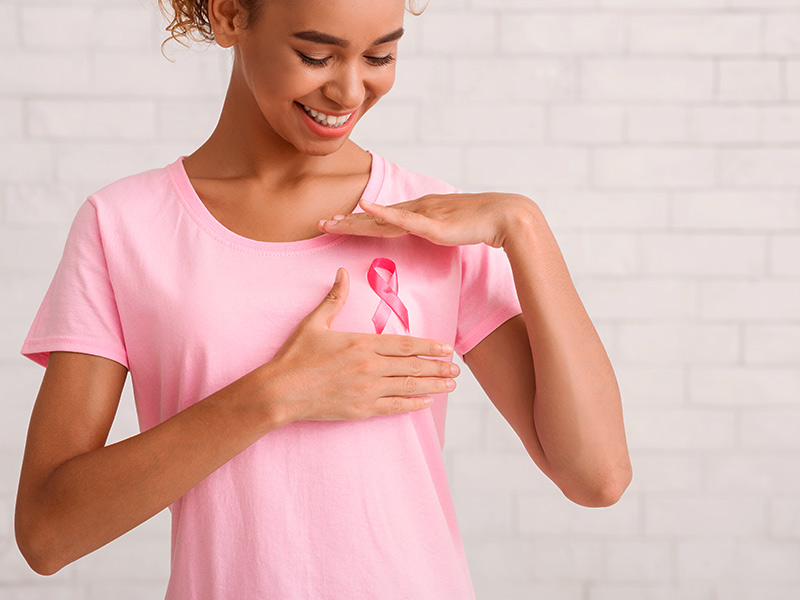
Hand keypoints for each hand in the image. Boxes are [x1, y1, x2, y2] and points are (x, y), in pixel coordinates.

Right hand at [266, 267, 459, 423]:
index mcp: (361, 344)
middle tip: (456, 370)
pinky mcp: (361, 409)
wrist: (280, 391)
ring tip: (450, 385)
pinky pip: (393, 407)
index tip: (446, 348)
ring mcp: (367, 390)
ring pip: (408, 387)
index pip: (404, 345)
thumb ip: (334, 299)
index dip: (429, 346)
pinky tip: (426, 403)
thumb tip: (342, 272)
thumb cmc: (295, 356)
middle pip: (412, 366)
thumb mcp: (314, 323)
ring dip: (432, 385)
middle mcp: (369, 367)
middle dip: (437, 367)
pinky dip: (412, 405)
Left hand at [317, 192, 532, 248]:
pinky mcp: (432, 223)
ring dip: (354, 220)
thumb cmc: (481, 224)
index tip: (335, 224)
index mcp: (419, 211)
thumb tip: (428, 236)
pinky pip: (402, 218)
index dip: (357, 221)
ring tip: (331, 223)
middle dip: (346, 222)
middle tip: (320, 224)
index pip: (382, 217)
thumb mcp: (450, 229)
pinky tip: (366, 207)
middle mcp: (416, 208)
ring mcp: (422, 214)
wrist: (504, 216)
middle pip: (374, 217)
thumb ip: (435, 231)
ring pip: (381, 218)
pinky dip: (382, 212)